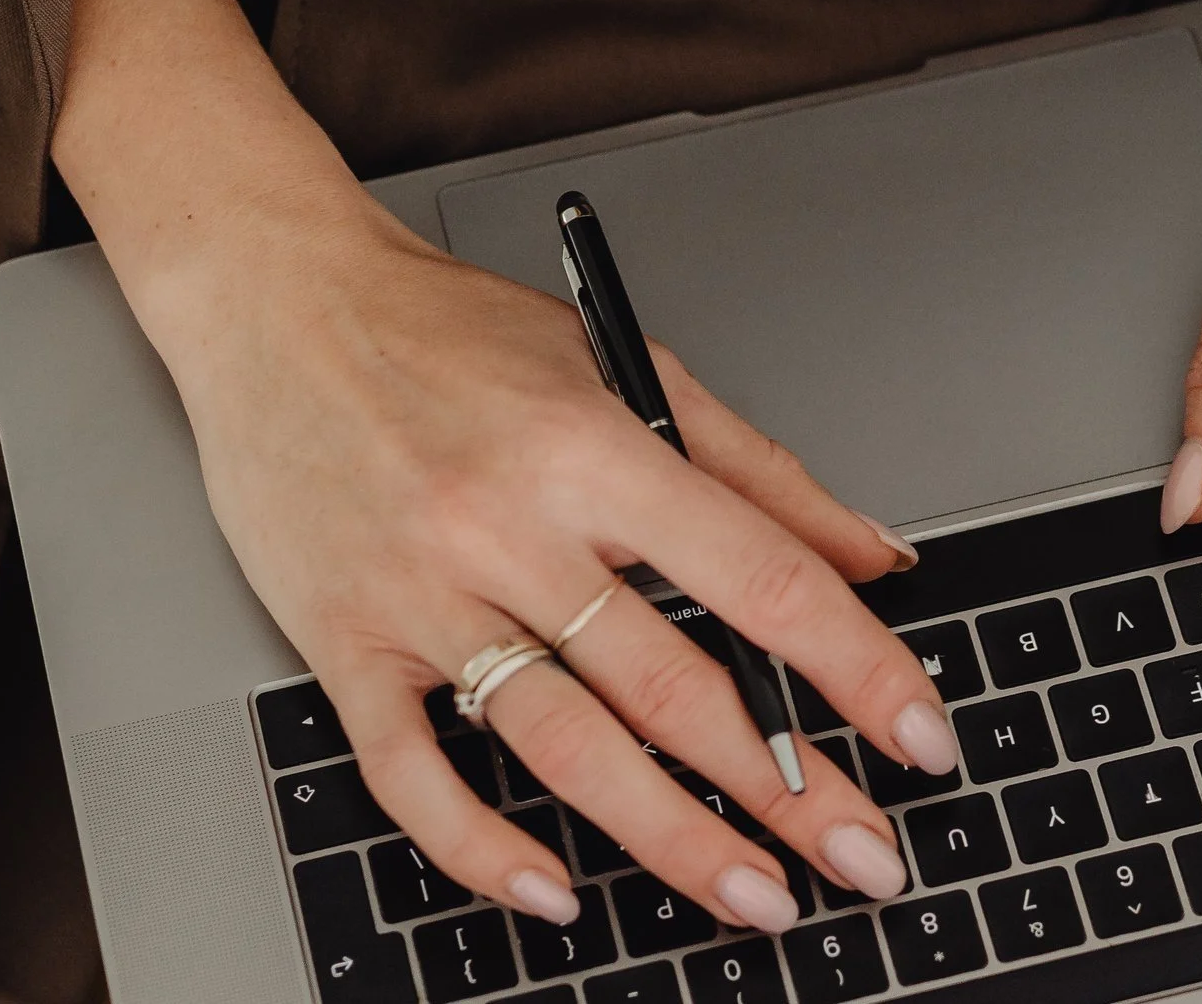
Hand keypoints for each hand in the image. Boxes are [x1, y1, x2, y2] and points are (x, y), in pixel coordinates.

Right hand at [130, 169, 955, 933]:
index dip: (855, 667)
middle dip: (786, 790)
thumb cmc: (451, 328)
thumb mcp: (622, 362)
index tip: (920, 735)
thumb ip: (754, 468)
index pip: (760, 576)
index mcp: (594, 446)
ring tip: (754, 896)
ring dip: (670, 840)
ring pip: (564, 746)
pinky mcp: (342, 642)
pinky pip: (412, 771)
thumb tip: (873, 554)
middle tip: (865, 858)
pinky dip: (482, 845)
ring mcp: (423, 591)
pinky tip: (554, 888)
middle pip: (673, 685)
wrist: (281, 303)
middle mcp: (511, 523)